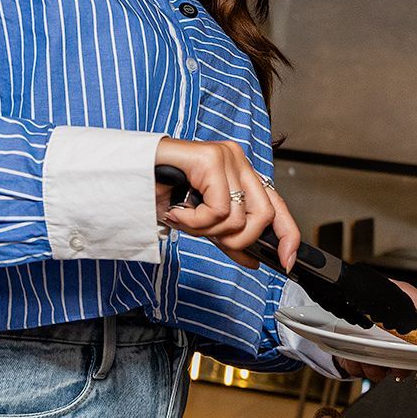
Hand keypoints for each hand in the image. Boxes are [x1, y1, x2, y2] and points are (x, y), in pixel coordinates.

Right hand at [154, 137, 299, 269]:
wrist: (129, 178)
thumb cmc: (162, 193)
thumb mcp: (203, 223)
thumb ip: (229, 236)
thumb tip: (255, 259)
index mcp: (240, 173)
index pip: (276, 204)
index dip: (286, 234)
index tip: (286, 260)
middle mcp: (238, 160)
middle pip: (264, 215)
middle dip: (238, 239)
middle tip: (210, 237)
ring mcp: (226, 157)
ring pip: (238, 217)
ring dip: (206, 230)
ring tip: (185, 218)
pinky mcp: (211, 158)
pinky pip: (217, 209)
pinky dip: (195, 221)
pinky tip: (178, 212)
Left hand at [333, 278, 416, 379]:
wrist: (344, 292)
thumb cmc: (380, 294)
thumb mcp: (410, 299)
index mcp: (410, 338)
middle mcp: (393, 349)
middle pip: (401, 370)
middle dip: (396, 367)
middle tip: (392, 358)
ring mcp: (373, 354)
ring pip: (379, 374)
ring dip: (374, 365)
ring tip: (369, 350)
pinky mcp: (354, 359)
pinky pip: (358, 370)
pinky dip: (356, 363)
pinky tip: (355, 351)